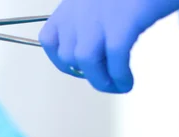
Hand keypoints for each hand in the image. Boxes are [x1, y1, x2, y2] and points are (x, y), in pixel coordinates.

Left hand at [40, 0, 178, 92]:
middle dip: (88, 74)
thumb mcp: (108, 3)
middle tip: (109, 79)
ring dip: (102, 81)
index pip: (49, 39)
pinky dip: (120, 76)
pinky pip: (114, 58)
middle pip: (69, 55)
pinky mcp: (124, 18)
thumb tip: (86, 57)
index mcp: (75, 1)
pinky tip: (129, 82)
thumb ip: (94, 20)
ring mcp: (101, 11)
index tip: (83, 69)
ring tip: (119, 85)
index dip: (63, 61)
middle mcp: (82, 6)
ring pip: (85, 60)